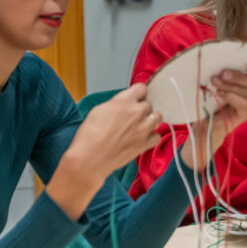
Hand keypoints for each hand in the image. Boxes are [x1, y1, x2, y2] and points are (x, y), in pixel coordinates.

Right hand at [49, 84, 162, 217]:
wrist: (89, 159)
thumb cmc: (89, 136)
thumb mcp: (99, 110)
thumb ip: (116, 104)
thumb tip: (123, 105)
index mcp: (124, 101)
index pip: (142, 88)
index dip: (138, 94)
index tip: (136, 98)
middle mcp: (136, 113)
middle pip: (149, 104)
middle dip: (142, 109)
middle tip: (133, 116)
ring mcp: (142, 129)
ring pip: (158, 117)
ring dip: (150, 120)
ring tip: (141, 125)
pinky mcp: (144, 144)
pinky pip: (157, 136)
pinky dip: (152, 137)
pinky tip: (144, 138)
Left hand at [182, 61, 246, 164]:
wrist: (207, 119)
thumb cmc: (216, 95)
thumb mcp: (223, 79)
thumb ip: (229, 70)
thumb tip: (222, 59)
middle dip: (238, 76)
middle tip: (222, 73)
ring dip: (231, 85)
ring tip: (215, 81)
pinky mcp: (246, 115)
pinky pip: (243, 103)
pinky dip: (230, 96)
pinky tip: (219, 93)